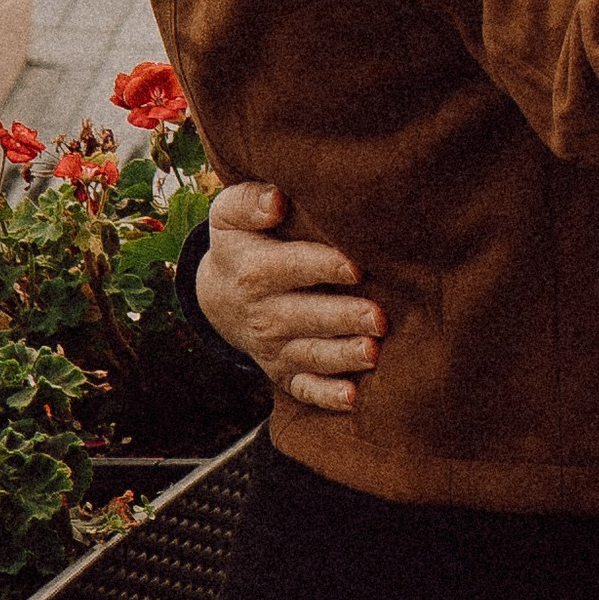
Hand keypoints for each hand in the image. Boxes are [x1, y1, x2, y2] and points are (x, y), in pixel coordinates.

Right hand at [198, 181, 390, 414]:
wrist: (219, 295)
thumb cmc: (241, 242)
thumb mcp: (229, 214)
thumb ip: (249, 201)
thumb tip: (276, 200)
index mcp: (253, 271)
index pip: (290, 267)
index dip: (322, 266)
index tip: (355, 266)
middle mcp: (263, 314)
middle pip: (304, 316)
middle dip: (342, 318)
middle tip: (379, 317)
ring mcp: (274, 348)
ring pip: (310, 355)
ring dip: (342, 356)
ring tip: (373, 352)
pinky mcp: (283, 372)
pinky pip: (303, 389)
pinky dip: (326, 396)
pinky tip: (352, 398)